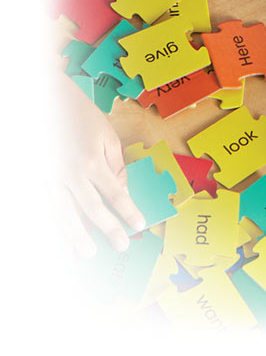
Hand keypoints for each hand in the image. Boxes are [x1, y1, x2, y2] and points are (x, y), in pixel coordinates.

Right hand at [58, 77, 144, 256]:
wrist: (46, 101)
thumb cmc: (80, 116)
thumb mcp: (107, 135)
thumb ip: (116, 165)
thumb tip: (122, 189)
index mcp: (92, 161)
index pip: (114, 193)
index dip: (128, 211)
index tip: (139, 224)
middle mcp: (71, 174)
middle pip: (91, 209)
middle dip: (108, 229)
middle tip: (121, 245)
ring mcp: (50, 178)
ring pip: (64, 214)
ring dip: (76, 236)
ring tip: (86, 253)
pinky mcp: (36, 180)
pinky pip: (46, 207)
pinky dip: (53, 224)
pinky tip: (59, 237)